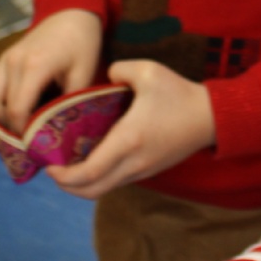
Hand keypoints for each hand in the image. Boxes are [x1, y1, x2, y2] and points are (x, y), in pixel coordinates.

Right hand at [0, 8, 102, 133]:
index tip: (37, 146)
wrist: (72, 12)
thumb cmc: (82, 43)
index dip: (24, 133)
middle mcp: (13, 62)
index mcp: (34, 66)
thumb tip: (61, 132)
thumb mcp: (84, 73)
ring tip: (19, 127)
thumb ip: (69, 103)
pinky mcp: (2, 59)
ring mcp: (4, 59)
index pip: (17, 110)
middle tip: (29, 141)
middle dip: (12, 129)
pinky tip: (11, 110)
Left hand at [48, 58, 215, 199]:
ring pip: (103, 189)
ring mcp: (142, 170)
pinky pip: (116, 181)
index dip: (64, 175)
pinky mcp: (148, 170)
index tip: (48, 163)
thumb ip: (119, 70)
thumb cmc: (179, 94)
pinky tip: (92, 157)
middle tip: (52, 166)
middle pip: (91, 190)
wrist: (212, 117)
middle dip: (66, 184)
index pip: (88, 172)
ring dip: (82, 183)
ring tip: (68, 162)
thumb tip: (105, 77)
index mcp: (128, 140)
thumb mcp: (148, 71)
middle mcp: (133, 162)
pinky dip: (98, 177)